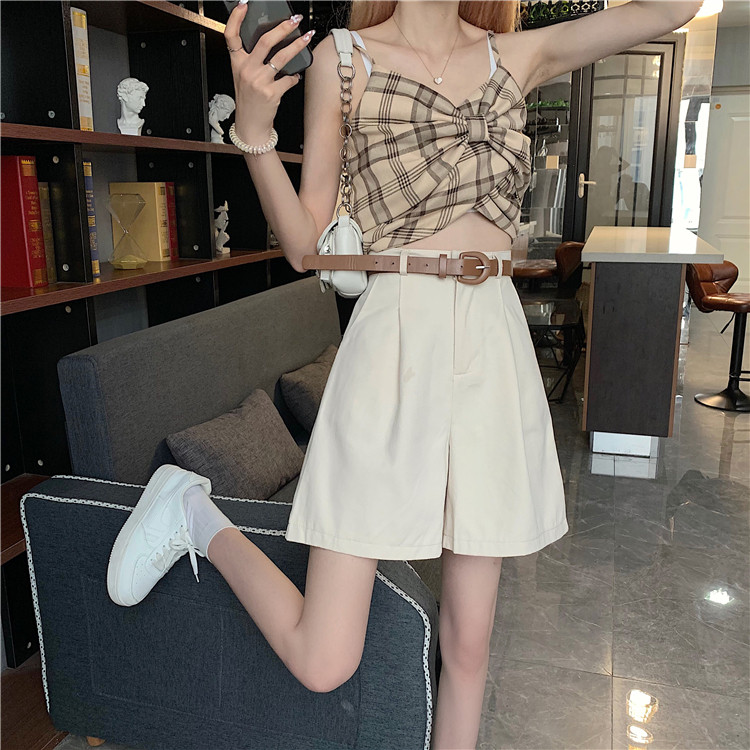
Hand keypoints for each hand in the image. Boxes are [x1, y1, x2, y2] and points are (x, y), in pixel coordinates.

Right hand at [225, 3, 313, 142]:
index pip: (230, 35)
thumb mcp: (243, 76)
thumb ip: (252, 59)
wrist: (250, 124)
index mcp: (237, 62)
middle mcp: (246, 70)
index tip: (244, 4)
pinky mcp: (271, 93)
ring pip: (282, 57)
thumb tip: (275, 41)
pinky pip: (289, 79)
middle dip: (282, 27)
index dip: (235, 18)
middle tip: (294, 19)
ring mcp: (258, 81)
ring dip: (297, 45)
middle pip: (265, 41)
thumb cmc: (249, 99)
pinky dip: (295, 76)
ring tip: (307, 37)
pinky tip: (296, 75)